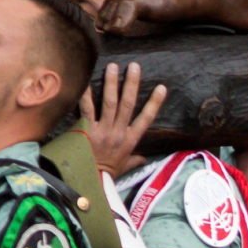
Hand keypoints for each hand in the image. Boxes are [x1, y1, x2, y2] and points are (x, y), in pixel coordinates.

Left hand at [79, 61, 166, 176]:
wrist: (88, 181)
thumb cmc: (107, 175)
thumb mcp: (125, 167)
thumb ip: (135, 160)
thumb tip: (144, 158)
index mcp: (130, 140)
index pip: (146, 118)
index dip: (155, 102)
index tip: (162, 87)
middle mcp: (119, 132)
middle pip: (128, 104)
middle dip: (131, 84)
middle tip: (134, 67)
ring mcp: (103, 130)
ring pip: (110, 102)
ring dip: (112, 83)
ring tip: (113, 67)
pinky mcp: (86, 129)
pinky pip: (86, 109)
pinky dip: (86, 95)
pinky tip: (86, 81)